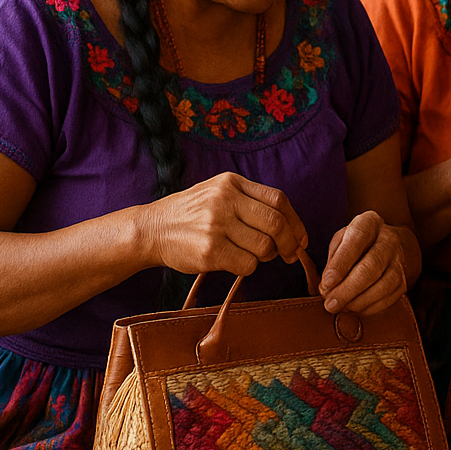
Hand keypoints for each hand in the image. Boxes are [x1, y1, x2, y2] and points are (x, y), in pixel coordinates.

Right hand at [139, 172, 306, 276]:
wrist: (150, 229)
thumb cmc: (191, 214)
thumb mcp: (218, 193)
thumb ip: (250, 201)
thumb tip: (292, 228)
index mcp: (231, 182)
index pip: (278, 200)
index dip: (296, 221)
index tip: (300, 237)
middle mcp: (225, 200)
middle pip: (276, 223)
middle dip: (289, 243)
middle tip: (289, 254)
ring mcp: (216, 225)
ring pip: (264, 246)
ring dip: (265, 256)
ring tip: (252, 254)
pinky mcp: (210, 251)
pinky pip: (247, 264)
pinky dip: (248, 267)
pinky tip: (234, 261)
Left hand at [319, 210, 410, 315]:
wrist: (397, 244)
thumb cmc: (361, 242)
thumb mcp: (344, 239)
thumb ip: (334, 258)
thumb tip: (327, 287)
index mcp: (370, 224)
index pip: (356, 241)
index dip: (340, 264)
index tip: (326, 283)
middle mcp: (389, 240)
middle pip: (371, 267)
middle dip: (348, 289)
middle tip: (330, 304)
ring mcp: (400, 261)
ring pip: (383, 286)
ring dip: (358, 301)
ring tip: (340, 308)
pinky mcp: (405, 281)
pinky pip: (389, 298)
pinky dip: (369, 307)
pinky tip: (354, 308)